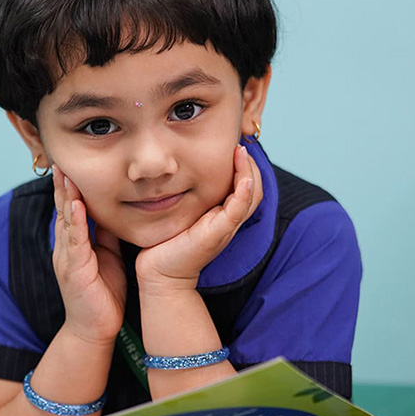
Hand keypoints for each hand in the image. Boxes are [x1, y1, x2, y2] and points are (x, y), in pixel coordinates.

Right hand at [52, 165, 127, 343]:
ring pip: (65, 219)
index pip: (70, 207)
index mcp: (74, 243)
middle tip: (62, 156)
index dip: (69, 185)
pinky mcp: (74, 269)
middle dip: (63, 182)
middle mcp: (66, 247)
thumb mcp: (107, 257)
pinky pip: (74, 240)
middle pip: (63, 207)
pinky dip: (75, 221)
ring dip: (65, 195)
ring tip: (66, 172)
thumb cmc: (103, 295)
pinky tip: (77, 204)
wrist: (95, 329)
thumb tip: (114, 211)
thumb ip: (106, 235)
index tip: (71, 162)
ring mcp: (67, 257)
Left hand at [136, 145, 263, 293]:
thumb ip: (185, 193)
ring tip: (241, 151)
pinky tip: (242, 176)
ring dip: (249, 171)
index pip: (245, 183)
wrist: (159, 274)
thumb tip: (174, 165)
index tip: (232, 142)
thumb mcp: (179, 211)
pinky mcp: (219, 233)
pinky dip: (244, 190)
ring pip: (251, 194)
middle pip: (254, 186)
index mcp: (222, 213)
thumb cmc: (167, 242)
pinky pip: (239, 209)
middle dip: (250, 161)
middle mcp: (229, 219)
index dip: (243, 162)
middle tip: (239, 141)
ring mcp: (226, 226)